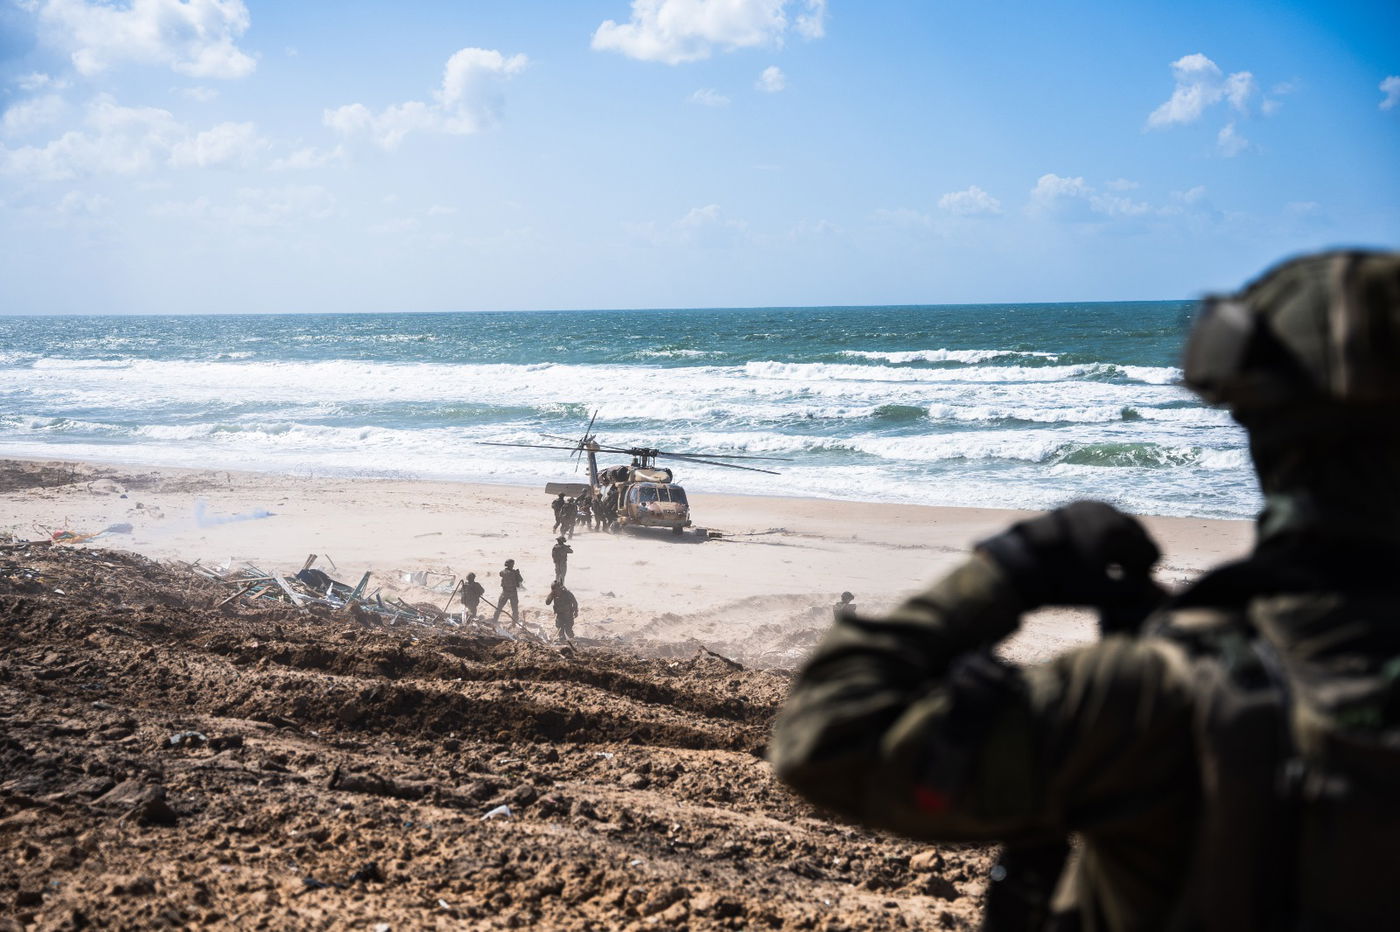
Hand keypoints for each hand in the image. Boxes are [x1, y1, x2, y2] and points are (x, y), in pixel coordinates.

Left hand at [977, 501, 1161, 614]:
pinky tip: (1087, 553)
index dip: (1144, 573)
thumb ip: (1136, 593)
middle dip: (1134, 556)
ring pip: (1119, 525)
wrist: (1015, 563)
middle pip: (1138, 535)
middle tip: (1117, 576)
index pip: (1151, 552)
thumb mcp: (1102, 594)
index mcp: (1120, 531)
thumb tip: (1162, 594)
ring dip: (1118, 544)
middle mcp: (1108, 511)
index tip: (1128, 586)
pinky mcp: (1073, 506)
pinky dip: (1101, 534)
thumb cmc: (1062, 583)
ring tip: (1102, 566)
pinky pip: (1099, 518)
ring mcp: (1089, 506)